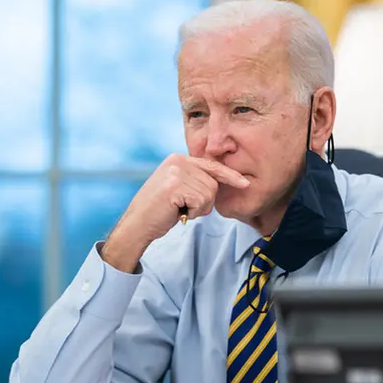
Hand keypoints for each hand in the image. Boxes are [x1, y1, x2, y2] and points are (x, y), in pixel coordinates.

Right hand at [102, 154, 248, 271]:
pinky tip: (177, 212)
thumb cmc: (159, 211)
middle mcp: (178, 161)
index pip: (212, 166)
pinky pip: (201, 201)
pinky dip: (193, 212)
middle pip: (213, 183)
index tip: (245, 183)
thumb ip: (195, 180)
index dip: (230, 176)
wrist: (137, 224)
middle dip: (204, 202)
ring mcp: (176, 171)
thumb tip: (221, 181)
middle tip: (184, 207)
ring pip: (209, 194)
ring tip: (179, 209)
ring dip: (198, 208)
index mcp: (179, 159)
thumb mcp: (178, 189)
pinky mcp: (175, 184)